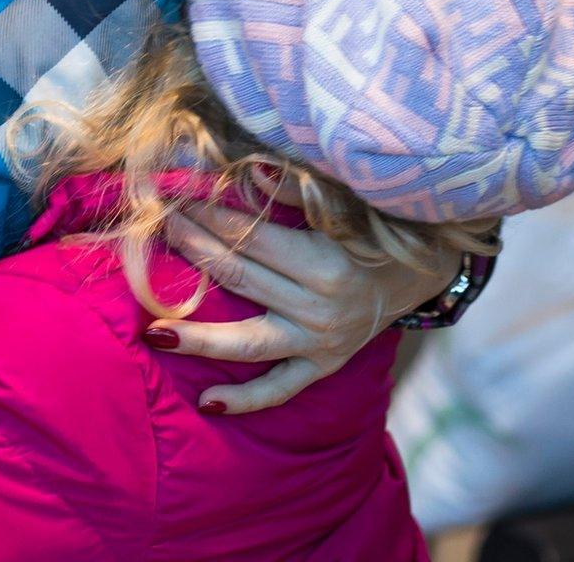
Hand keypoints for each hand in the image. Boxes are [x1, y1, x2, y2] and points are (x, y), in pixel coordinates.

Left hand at [151, 202, 458, 413]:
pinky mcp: (324, 365)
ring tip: (153, 332)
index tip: (167, 196)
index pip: (249, 237)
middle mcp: (321, 308)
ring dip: (199, 337)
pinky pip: (282, 388)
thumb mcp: (349, 204)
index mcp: (326, 263)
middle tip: (146, 231)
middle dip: (190, 251)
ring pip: (249, 342)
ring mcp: (321, 342)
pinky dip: (247, 398)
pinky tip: (208, 403)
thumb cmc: (380, 225)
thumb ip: (300, 192)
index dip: (205, 214)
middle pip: (239, 278)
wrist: (427, 270)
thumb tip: (252, 170)